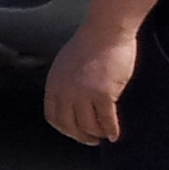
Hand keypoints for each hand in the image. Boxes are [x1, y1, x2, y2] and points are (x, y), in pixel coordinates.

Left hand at [42, 18, 136, 145]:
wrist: (107, 29)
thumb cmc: (91, 42)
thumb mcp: (66, 64)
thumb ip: (65, 83)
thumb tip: (71, 101)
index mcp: (54, 84)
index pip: (53, 116)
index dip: (65, 129)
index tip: (75, 132)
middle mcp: (65, 91)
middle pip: (69, 125)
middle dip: (81, 136)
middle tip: (91, 140)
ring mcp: (83, 93)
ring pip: (88, 125)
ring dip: (97, 134)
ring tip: (104, 135)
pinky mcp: (103, 94)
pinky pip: (106, 120)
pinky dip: (111, 130)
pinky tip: (115, 134)